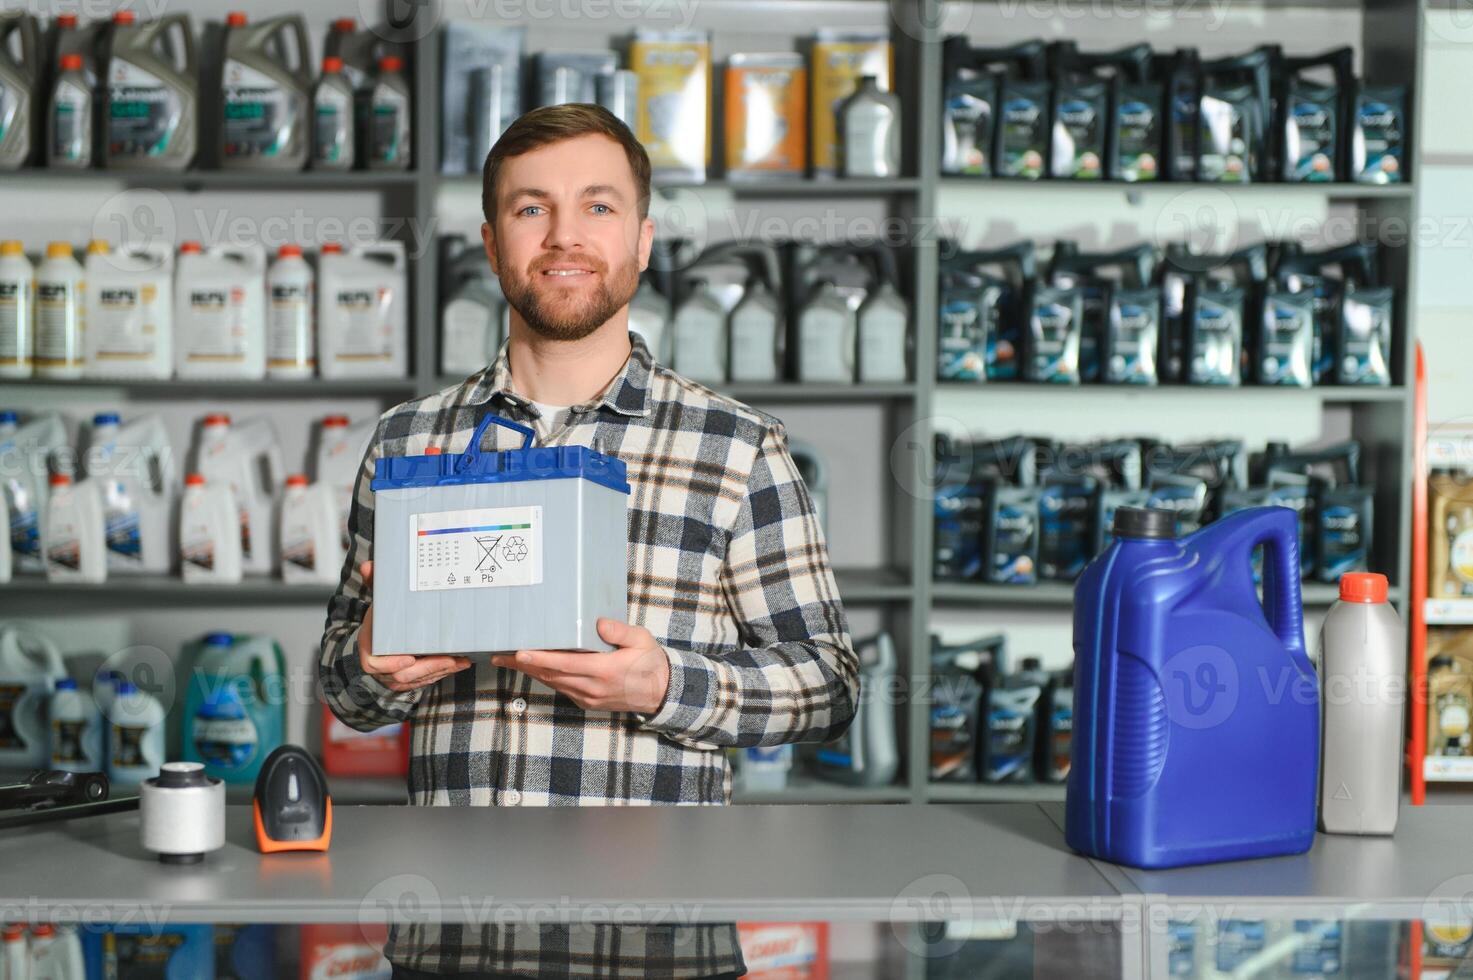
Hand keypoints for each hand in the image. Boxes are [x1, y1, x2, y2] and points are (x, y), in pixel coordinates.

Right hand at [357, 560, 474, 692]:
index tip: (409, 658)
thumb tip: (368, 565)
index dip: (391, 664)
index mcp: (370, 649)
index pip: (374, 664)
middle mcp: (382, 667)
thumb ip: (375, 584)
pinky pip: (426, 681)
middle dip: (427, 668)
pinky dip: (443, 673)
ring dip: (440, 671)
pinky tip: (459, 663)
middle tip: (448, 658)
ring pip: (417, 680)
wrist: (381, 636)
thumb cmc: (380, 621)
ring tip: (459, 660)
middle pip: (402, 675)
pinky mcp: (410, 679)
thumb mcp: (379, 602)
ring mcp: (395, 676)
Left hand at [490, 619, 670, 714]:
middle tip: (501, 655)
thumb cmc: (651, 663)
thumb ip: (620, 632)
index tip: (520, 652)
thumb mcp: (642, 640)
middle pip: (551, 675)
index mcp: (605, 671)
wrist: (661, 693)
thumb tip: (599, 623)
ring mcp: (588, 697)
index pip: (566, 664)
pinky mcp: (587, 701)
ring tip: (509, 660)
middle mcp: (593, 687)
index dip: (541, 658)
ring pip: (553, 683)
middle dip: (525, 665)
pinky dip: (545, 677)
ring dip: (530, 671)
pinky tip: (534, 668)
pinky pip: (561, 688)